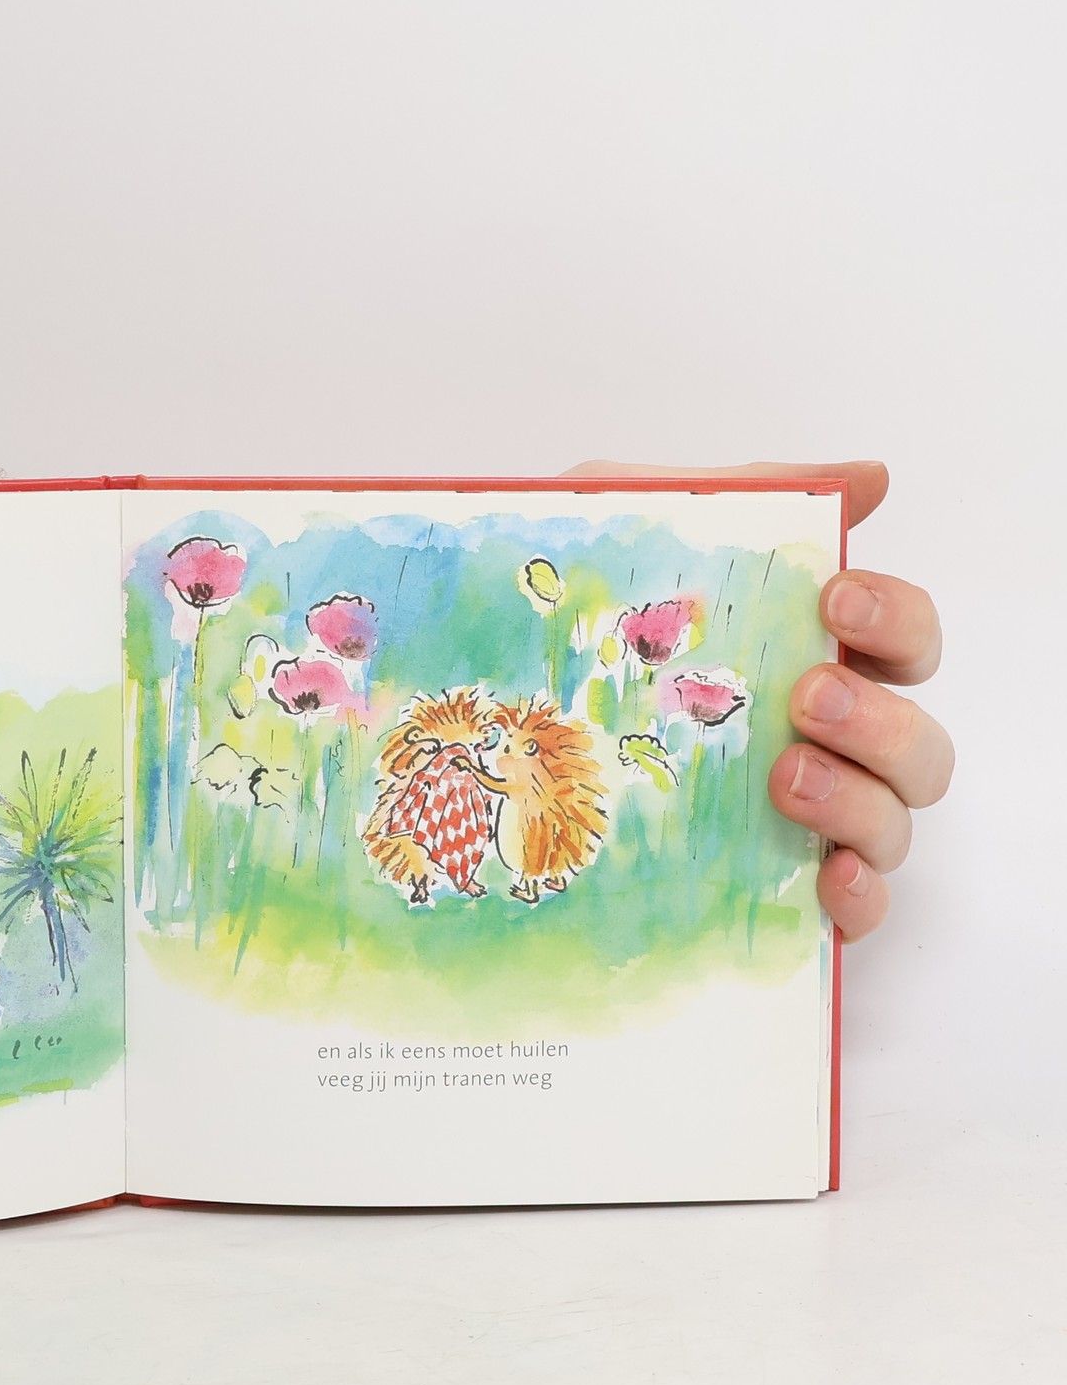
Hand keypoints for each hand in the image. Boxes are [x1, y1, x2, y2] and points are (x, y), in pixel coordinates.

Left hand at [567, 460, 949, 939]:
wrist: (466, 739)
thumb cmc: (571, 635)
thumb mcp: (625, 537)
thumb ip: (732, 500)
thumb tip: (866, 477)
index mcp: (805, 660)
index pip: (903, 641)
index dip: (896, 618)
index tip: (835, 595)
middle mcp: (825, 747)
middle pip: (918, 742)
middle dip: (880, 718)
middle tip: (806, 696)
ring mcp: (806, 825)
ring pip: (896, 822)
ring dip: (862, 798)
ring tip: (783, 777)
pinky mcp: (774, 896)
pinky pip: (857, 908)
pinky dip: (860, 894)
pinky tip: (823, 876)